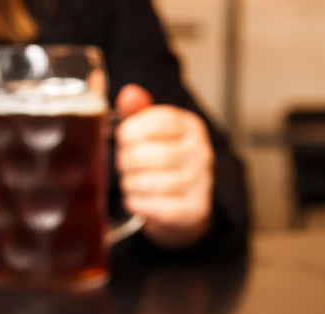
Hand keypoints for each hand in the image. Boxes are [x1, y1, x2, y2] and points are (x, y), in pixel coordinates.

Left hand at [115, 84, 213, 248]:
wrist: (186, 204)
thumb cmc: (163, 162)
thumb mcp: (153, 132)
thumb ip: (138, 111)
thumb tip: (129, 93)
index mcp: (191, 127)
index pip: (155, 122)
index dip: (129, 132)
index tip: (123, 139)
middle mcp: (201, 153)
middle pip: (147, 155)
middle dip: (125, 161)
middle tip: (123, 165)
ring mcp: (201, 183)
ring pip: (148, 183)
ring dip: (129, 184)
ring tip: (131, 182)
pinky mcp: (195, 210)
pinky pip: (154, 207)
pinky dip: (137, 204)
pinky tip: (137, 199)